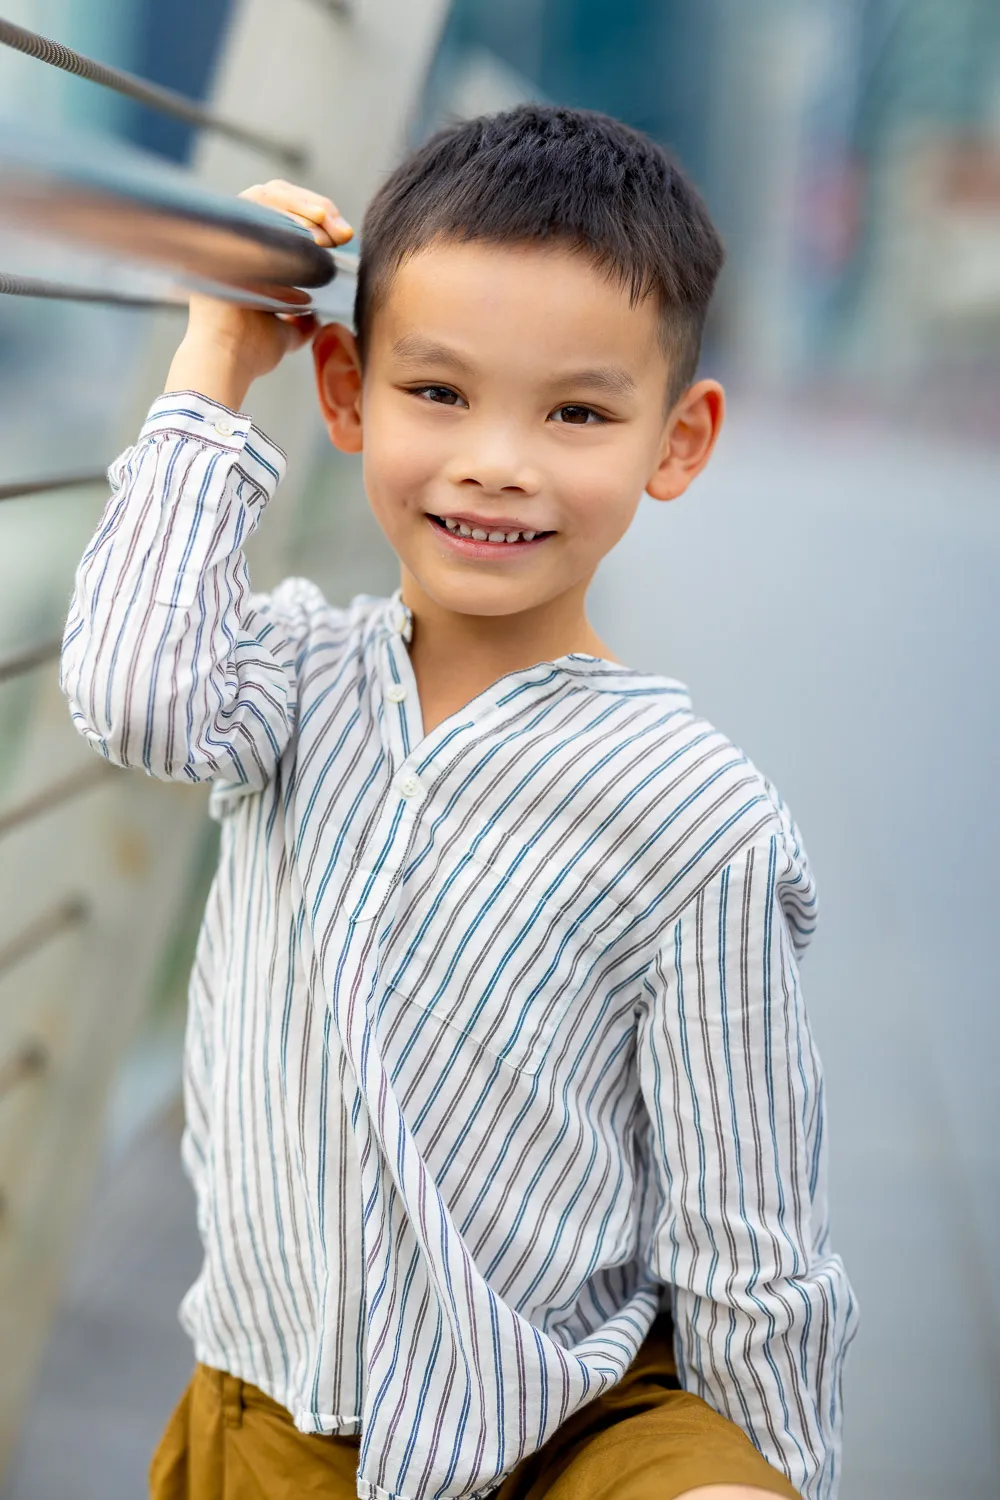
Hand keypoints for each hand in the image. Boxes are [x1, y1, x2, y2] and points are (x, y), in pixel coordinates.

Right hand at [164, 180, 352, 410]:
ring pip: (268, 194)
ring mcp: (226, 232)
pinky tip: (316, 226)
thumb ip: (300, 321)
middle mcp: (233, 239)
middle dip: (317, 209)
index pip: (283, 218)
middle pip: (276, 198)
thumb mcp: (286, 333)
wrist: (228, 359)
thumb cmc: (252, 350)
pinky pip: (257, 203)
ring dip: (306, 205)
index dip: (316, 219)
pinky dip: (289, 209)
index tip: (344, 237)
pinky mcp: (221, 229)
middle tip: (343, 233)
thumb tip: (315, 317)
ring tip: (332, 228)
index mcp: (246, 257)